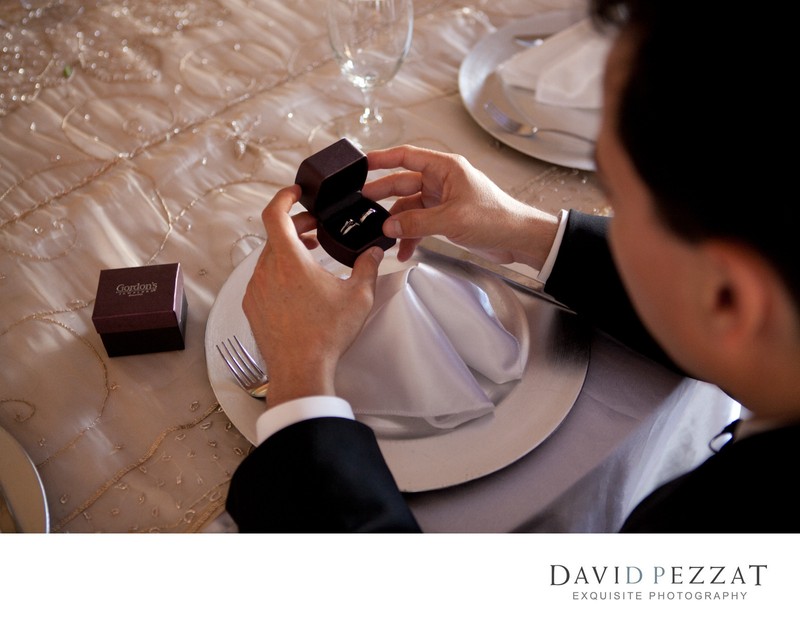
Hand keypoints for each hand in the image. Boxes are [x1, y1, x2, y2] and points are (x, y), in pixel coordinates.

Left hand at [242, 185, 383, 407]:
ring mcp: (255, 290)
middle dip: (296, 228)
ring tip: (309, 259)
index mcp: (289, 260)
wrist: (300, 370)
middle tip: (316, 230)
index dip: (284, 197)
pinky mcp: (252, 307)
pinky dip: (278, 274)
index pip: (275, 213)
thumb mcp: (358, 297)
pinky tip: (298, 287)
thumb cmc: (325, 336)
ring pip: (269, 258)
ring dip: (287, 252)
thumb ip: (368, 267)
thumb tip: (374, 253)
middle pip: (276, 235)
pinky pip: (263, 280)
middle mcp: (266, 271)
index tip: (296, 194)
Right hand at [363, 145, 558, 268]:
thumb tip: (389, 226)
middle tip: (362, 204)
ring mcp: (442, 200)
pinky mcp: (445, 218)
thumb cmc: (497, 217)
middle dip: (382, 194)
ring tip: (383, 235)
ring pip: (409, 208)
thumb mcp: (452, 219)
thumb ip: (417, 222)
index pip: (406, 156)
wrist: (518, 238)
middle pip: (403, 183)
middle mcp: (442, 181)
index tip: (362, 164)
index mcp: (445, 168)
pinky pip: (419, 224)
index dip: (382, 159)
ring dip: (397, 223)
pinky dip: (410, 236)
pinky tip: (403, 249)